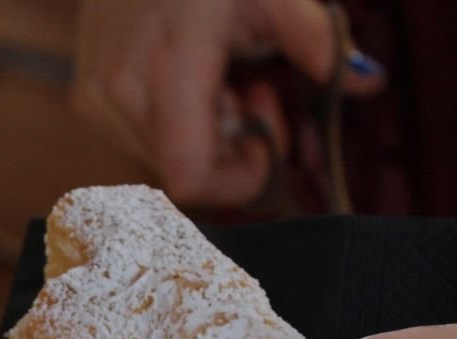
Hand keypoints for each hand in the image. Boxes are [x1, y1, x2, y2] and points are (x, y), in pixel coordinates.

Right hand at [71, 0, 383, 205]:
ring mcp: (97, 99)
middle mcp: (121, 95)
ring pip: (163, 161)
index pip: (192, 178)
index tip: (268, 142)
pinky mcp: (87, 97)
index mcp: (170, 69)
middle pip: (186, 173)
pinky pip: (142, 140)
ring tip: (223, 80)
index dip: (238, 179)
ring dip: (206, 136)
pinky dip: (176, 123)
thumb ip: (317, 40)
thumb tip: (369, 81)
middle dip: (233, 148)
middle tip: (256, 91)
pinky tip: (190, 79)